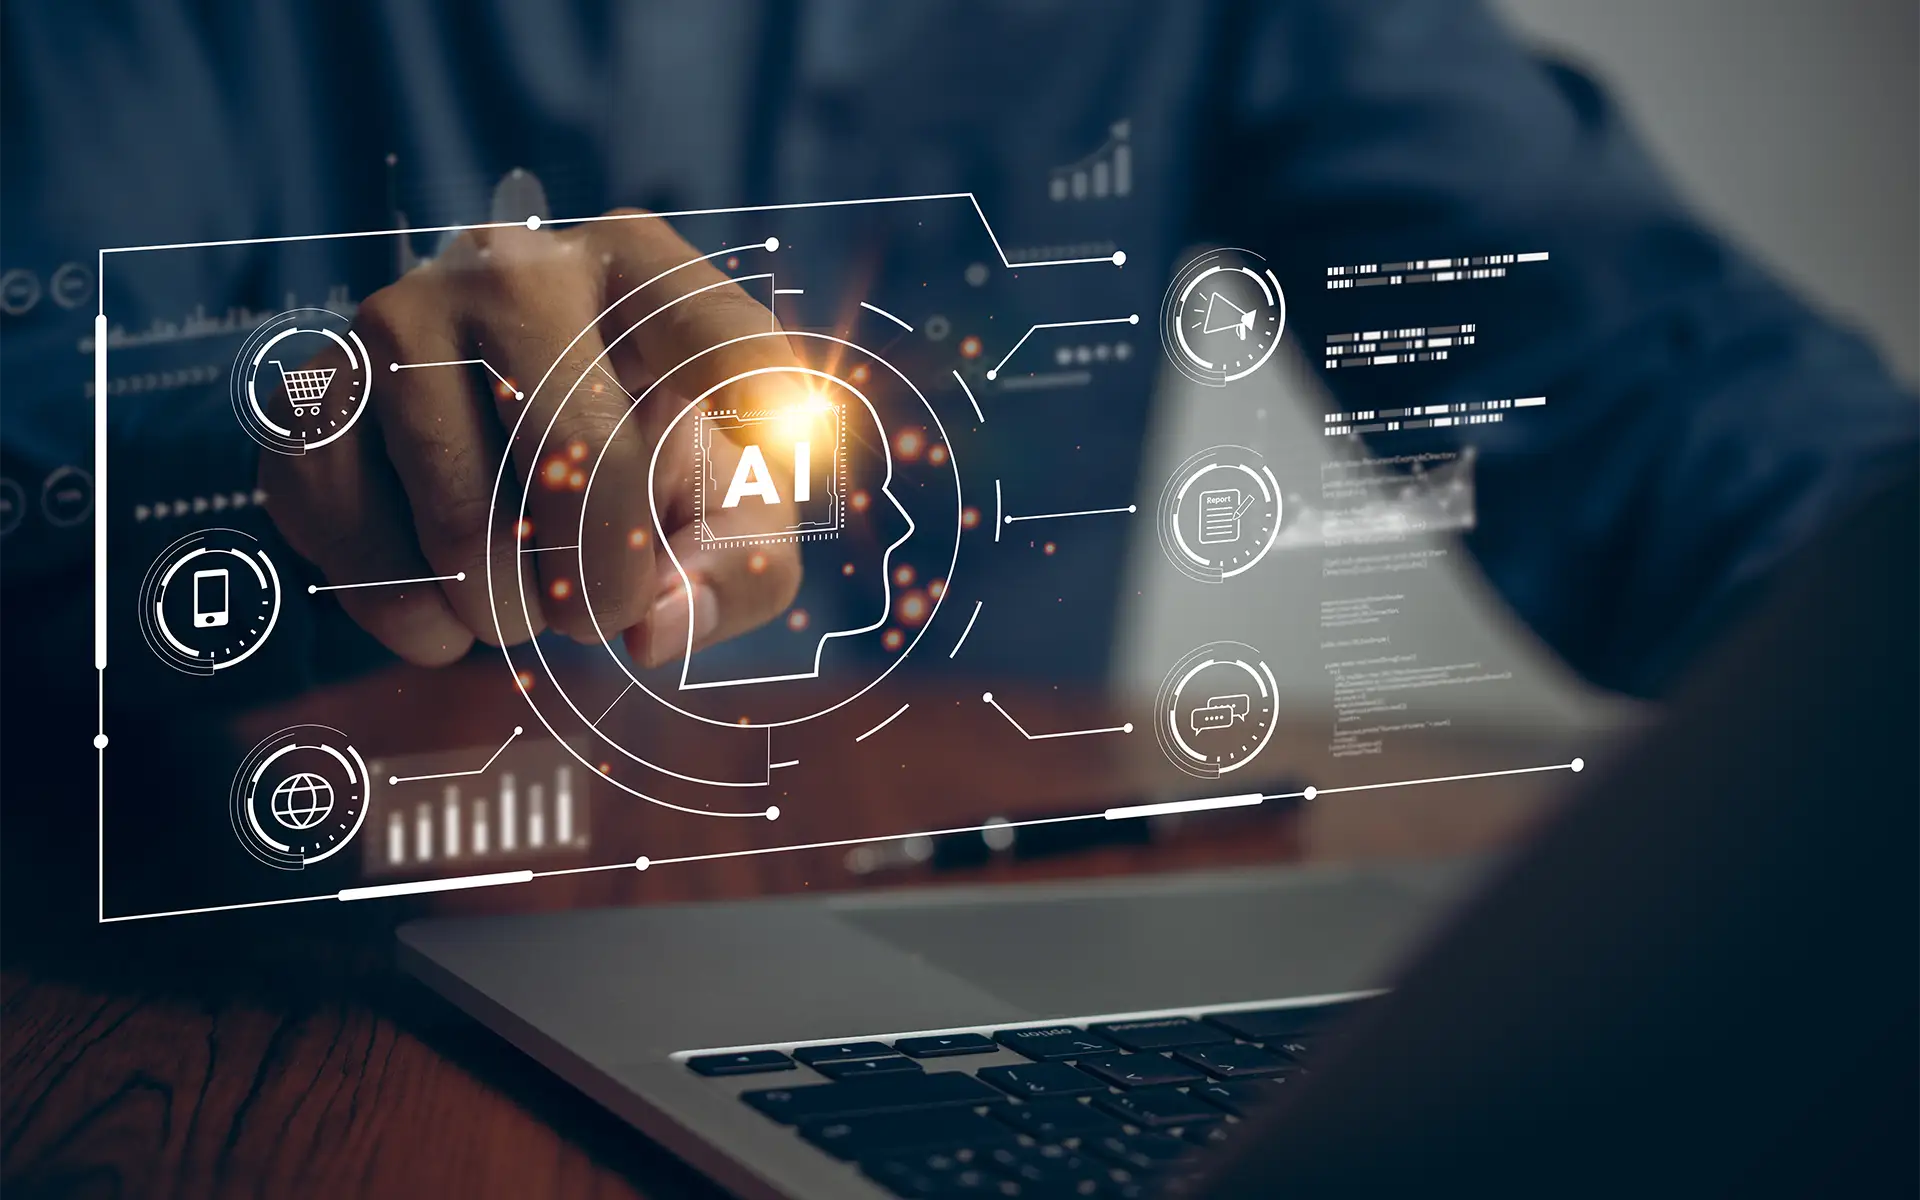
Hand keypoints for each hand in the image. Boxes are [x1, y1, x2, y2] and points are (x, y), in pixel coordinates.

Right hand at [261, 211, 804, 666]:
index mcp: (638, 265)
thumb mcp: (725, 501)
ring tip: (522, 599)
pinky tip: (444, 606)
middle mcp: (513, 267)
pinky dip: (410, 616)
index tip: (741, 495)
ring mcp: (395, 320)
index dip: (750, 447)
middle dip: (604, 583)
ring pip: (461, 526)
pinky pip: (356, 546)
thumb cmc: (639, 463)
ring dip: (505, 615)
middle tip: (599, 610)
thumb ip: (745, 569)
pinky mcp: (310, 395)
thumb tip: (654, 630)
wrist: (488, 432)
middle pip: (586, 459)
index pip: (726, 346)